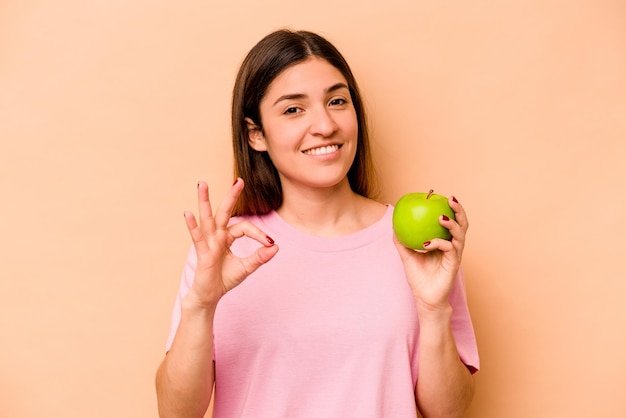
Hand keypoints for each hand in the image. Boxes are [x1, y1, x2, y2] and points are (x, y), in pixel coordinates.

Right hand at [183, 178, 278, 307]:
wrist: (209, 296)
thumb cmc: (224, 279)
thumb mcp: (246, 268)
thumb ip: (260, 257)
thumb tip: (276, 246)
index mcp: (228, 237)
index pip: (245, 227)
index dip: (259, 233)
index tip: (270, 243)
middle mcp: (217, 236)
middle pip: (224, 212)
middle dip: (232, 196)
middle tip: (239, 180)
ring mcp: (208, 242)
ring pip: (207, 218)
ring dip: (204, 201)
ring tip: (202, 184)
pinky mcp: (202, 252)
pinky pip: (197, 237)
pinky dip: (192, 225)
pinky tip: (188, 213)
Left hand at [393, 196, 467, 311]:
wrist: (425, 299)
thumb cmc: (419, 278)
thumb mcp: (407, 256)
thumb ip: (402, 242)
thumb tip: (393, 226)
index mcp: (445, 242)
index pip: (452, 221)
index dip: (451, 208)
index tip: (442, 195)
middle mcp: (453, 247)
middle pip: (462, 224)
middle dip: (459, 210)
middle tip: (451, 199)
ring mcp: (455, 256)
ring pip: (460, 235)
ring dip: (452, 224)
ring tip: (442, 216)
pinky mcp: (453, 265)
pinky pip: (449, 249)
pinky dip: (439, 243)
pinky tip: (427, 243)